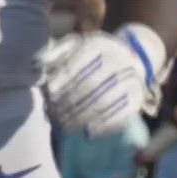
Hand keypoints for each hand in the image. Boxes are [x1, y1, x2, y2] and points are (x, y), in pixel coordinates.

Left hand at [42, 25, 162, 136]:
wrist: (134, 55)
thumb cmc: (95, 53)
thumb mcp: (76, 44)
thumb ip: (57, 52)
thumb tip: (38, 63)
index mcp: (99, 45)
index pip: (77, 65)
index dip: (62, 81)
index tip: (49, 94)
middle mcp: (117, 60)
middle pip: (88, 86)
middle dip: (68, 103)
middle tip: (52, 115)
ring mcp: (130, 79)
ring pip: (102, 102)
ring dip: (81, 118)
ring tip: (64, 127)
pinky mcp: (138, 97)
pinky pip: (121, 114)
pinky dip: (104, 126)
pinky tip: (88, 133)